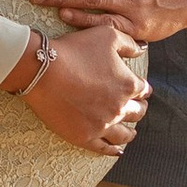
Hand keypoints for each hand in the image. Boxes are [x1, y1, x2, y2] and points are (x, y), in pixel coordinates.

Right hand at [17, 20, 147, 156]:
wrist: (43, 70)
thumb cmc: (74, 50)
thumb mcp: (107, 35)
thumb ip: (129, 44)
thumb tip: (142, 50)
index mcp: (127, 85)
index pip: (143, 90)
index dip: (142, 88)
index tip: (139, 89)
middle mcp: (119, 108)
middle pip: (137, 112)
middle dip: (139, 109)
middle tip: (137, 108)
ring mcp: (102, 125)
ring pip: (124, 134)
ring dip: (130, 133)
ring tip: (131, 133)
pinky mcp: (84, 137)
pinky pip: (104, 148)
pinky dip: (113, 150)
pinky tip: (117, 150)